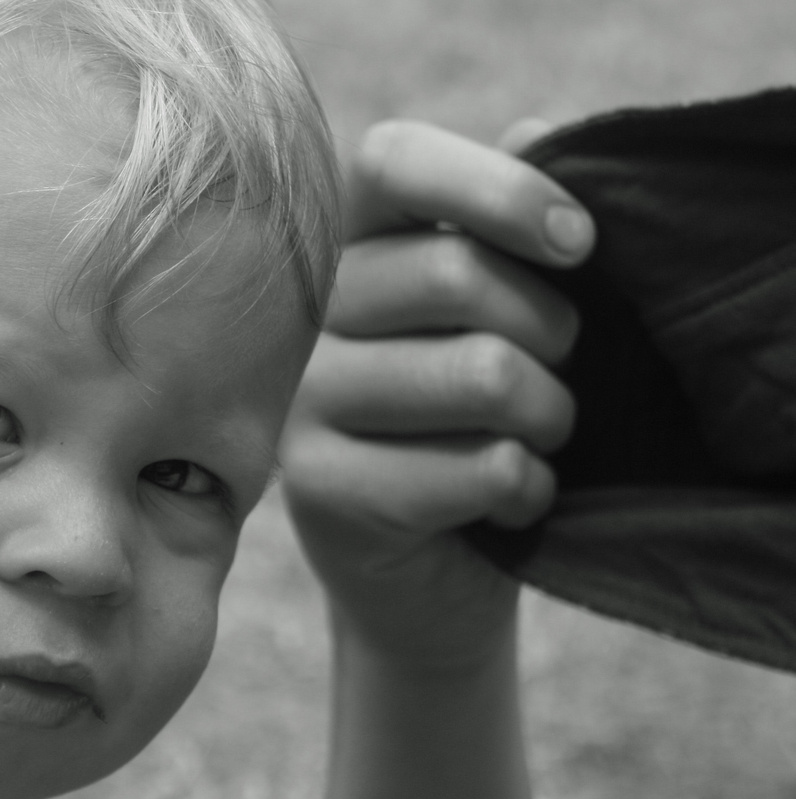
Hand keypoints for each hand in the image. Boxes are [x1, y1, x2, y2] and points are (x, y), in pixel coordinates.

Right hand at [281, 120, 593, 671]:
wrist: (423, 584)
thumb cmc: (471, 434)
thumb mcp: (495, 324)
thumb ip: (508, 229)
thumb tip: (539, 132)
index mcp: (347, 254)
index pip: (390, 161)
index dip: (496, 186)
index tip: (578, 244)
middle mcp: (307, 322)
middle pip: (456, 274)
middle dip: (554, 331)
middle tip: (559, 372)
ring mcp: (301, 406)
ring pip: (480, 375)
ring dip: (551, 416)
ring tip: (540, 440)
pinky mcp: (319, 491)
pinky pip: (476, 469)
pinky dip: (529, 488)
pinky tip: (510, 502)